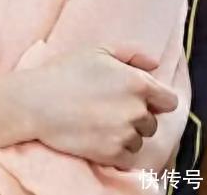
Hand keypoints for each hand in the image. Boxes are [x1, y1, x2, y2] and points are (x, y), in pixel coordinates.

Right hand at [14, 46, 177, 169]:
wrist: (37, 101)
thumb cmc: (66, 71)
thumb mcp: (99, 50)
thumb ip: (133, 53)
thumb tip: (155, 64)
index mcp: (138, 83)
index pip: (169, 101)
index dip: (158, 100)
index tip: (143, 100)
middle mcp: (136, 110)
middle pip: (153, 122)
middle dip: (137, 116)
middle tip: (111, 108)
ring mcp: (125, 133)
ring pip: (139, 140)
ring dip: (126, 133)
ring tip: (100, 120)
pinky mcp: (112, 153)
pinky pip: (126, 155)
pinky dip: (114, 148)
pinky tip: (96, 133)